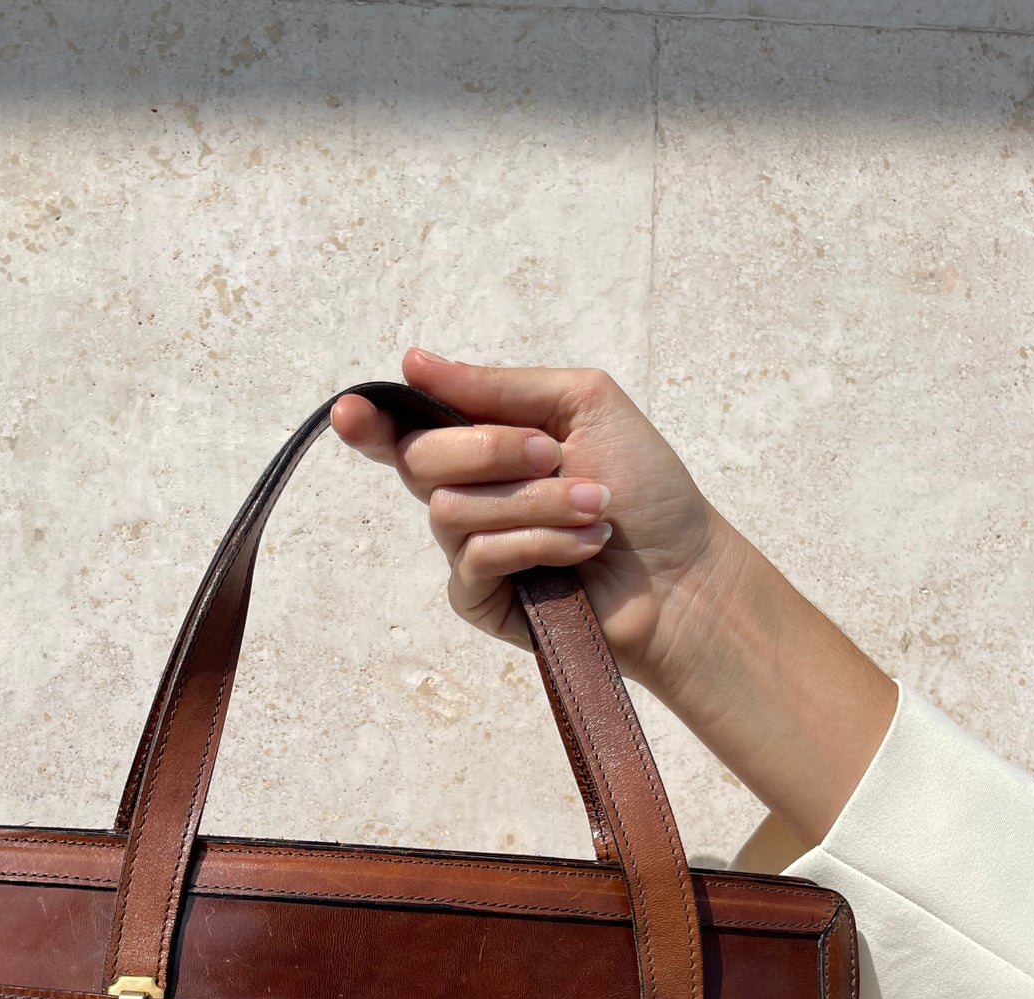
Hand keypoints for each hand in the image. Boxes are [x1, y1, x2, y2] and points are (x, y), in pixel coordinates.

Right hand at [331, 347, 725, 702]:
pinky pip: (473, 559)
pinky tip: (581, 549)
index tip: (351, 413)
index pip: (406, 431)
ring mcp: (470, 550)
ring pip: (450, 510)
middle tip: (554, 454)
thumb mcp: (581, 404)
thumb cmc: (645, 488)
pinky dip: (535, 544)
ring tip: (596, 510)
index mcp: (484, 445)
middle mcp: (468, 495)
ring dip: (535, 502)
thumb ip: (497, 386)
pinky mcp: (481, 600)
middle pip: (419, 459)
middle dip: (490, 449)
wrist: (683, 572)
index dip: (370, 422)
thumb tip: (412, 363)